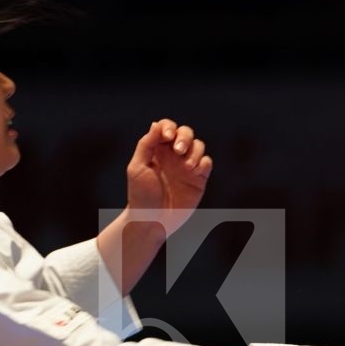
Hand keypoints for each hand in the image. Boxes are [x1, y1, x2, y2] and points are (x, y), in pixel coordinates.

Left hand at [126, 119, 212, 234]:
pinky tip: (194, 172)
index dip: (169, 127)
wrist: (153, 220)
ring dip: (194, 151)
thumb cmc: (140, 196)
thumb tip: (156, 124)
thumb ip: (146, 144)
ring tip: (186, 166)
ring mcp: (187, 167)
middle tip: (178, 151)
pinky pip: (207, 162)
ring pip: (198, 146)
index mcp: (157, 150)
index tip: (167, 137)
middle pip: (186, 132)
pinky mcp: (199, 179)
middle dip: (184, 137)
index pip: (167, 128)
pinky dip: (203, 163)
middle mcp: (173, 156)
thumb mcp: (137, 168)